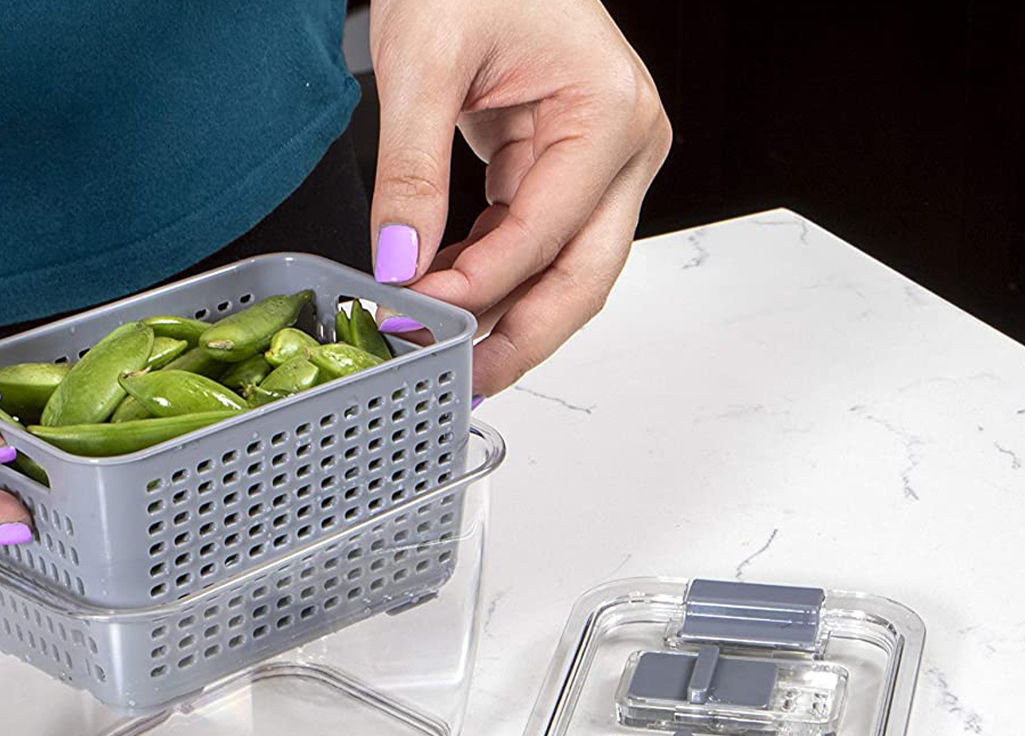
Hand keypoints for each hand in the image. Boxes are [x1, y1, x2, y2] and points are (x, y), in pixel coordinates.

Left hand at [367, 0, 670, 395]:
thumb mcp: (424, 62)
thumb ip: (410, 170)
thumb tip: (398, 261)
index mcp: (610, 113)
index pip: (544, 233)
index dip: (479, 287)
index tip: (416, 315)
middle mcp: (626, 144)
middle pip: (582, 276)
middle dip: (519, 338)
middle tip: (460, 383)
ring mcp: (605, 162)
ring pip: (566, 272)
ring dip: (506, 318)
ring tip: (446, 357)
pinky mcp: (568, 169)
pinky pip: (537, 245)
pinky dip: (493, 279)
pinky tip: (447, 304)